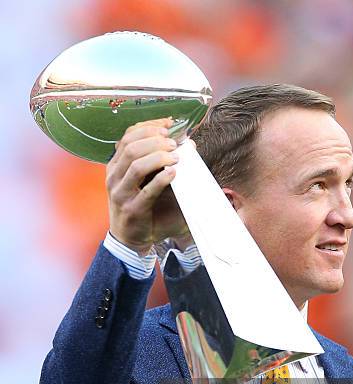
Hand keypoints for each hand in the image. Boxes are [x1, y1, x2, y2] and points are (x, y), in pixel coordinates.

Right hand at [106, 118, 191, 254]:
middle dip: (155, 140)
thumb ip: (161, 161)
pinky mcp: (132, 209)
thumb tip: (189, 143)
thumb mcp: (147, 180)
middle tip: (173, 144)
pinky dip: (161, 179)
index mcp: (115, 165)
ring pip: (136, 165)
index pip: (127, 136)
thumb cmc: (143, 207)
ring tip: (175, 157)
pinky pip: (147, 191)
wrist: (132, 239)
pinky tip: (174, 173)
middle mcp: (114, 177)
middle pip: (131, 146)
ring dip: (158, 156)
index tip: (169, 125)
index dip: (148, 126)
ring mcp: (121, 193)